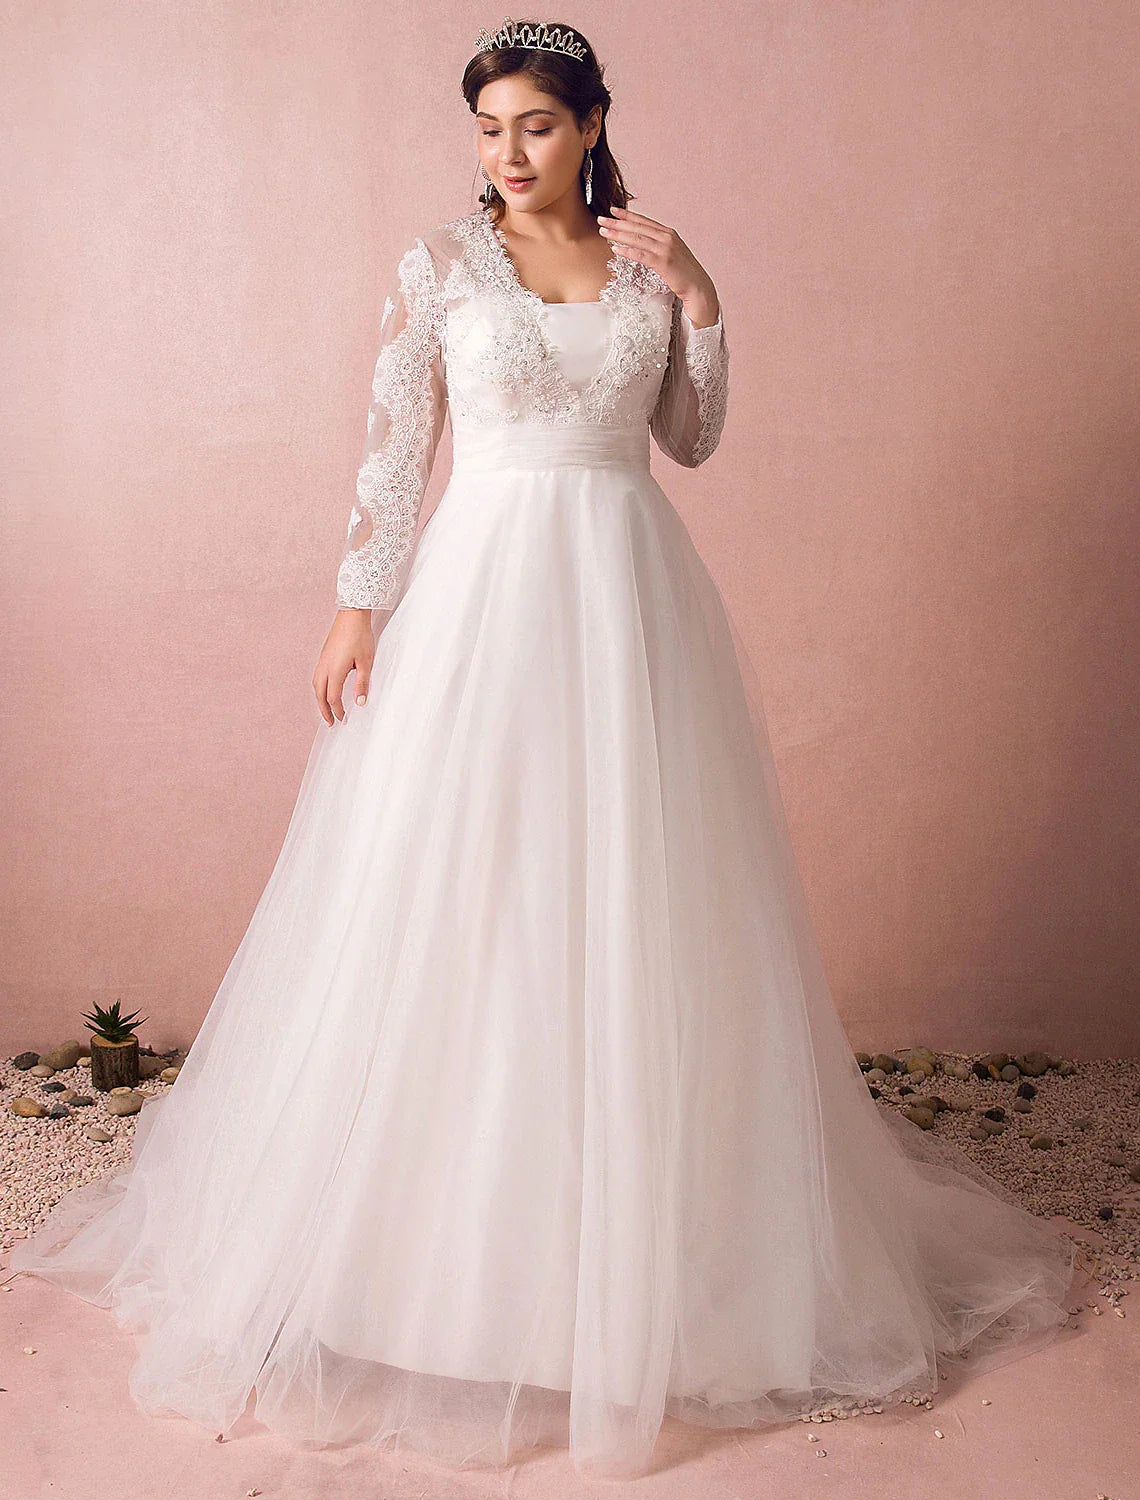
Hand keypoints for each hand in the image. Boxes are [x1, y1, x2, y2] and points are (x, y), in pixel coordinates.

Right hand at [313, 608, 381, 725]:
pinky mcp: (323, 656)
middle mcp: (324, 667)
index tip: (344, 720)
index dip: (338, 711)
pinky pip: (317, 677)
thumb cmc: (360, 637)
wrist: (351, 615)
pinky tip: (326, 691)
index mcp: (335, 671)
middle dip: (324, 710)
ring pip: (316, 686)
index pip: (333, 698)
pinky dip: (320, 689)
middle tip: (330, 723)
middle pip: (320, 695)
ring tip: (327, 710)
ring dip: (320, 700)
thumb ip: (362, 683)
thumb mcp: (366, 662)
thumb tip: (359, 703)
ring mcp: (322, 661)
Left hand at [596, 206, 719, 326]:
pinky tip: (615, 248)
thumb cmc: (683, 273)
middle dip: (618, 222)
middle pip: (638, 227)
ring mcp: (666, 249)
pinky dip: (627, 251)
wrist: (698, 286)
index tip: (613, 210)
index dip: (627, 214)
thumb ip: (659, 245)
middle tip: (601, 219)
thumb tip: (643, 243)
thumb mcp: (672, 253)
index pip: (644, 221)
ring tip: (603, 232)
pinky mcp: (663, 262)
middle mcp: (667, 237)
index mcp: (668, 233)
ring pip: (637, 238)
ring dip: (618, 234)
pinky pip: (641, 255)